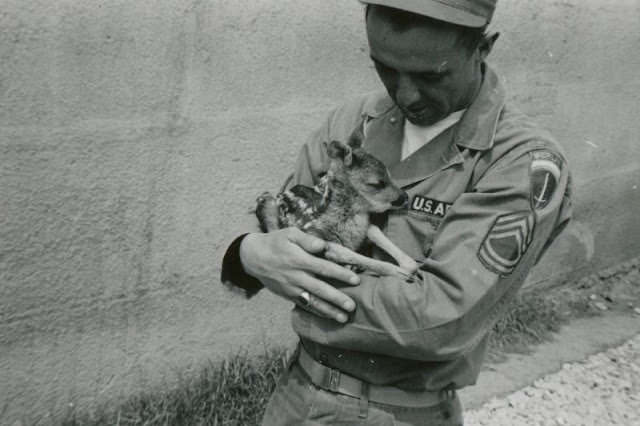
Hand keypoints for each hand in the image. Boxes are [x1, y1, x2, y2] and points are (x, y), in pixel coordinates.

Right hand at [239, 228, 359, 321]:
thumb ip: (308, 240)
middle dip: (337, 298)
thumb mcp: (290, 234)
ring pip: (312, 301)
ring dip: (328, 311)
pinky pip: (304, 305)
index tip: (355, 279)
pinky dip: (317, 312)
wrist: (253, 257)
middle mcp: (296, 276)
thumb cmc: (276, 242)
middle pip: (320, 289)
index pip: (323, 268)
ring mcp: (291, 288)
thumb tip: (323, 246)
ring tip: (343, 318)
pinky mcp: (287, 295)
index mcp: (299, 259)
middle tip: (352, 306)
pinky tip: (329, 317)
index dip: (340, 274)